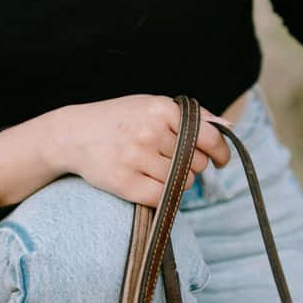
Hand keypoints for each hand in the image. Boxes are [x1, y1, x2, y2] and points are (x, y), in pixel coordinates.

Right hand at [53, 95, 231, 206]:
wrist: (74, 134)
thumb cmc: (121, 119)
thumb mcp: (153, 106)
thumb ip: (190, 116)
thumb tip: (228, 126)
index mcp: (161, 108)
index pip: (208, 136)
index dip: (220, 152)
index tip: (220, 161)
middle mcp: (150, 131)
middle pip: (196, 162)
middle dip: (192, 164)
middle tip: (172, 159)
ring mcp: (136, 157)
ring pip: (182, 181)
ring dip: (177, 180)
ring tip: (156, 168)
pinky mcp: (125, 182)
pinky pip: (163, 197)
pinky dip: (163, 194)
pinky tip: (150, 182)